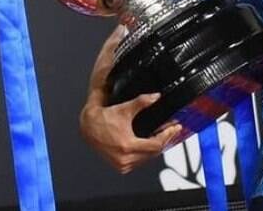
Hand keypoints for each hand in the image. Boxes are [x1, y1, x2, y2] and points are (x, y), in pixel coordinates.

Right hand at [79, 27, 179, 172]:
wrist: (88, 126)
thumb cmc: (102, 118)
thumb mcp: (124, 109)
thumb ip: (141, 102)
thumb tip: (155, 96)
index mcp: (127, 146)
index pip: (156, 144)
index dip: (168, 135)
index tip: (175, 128)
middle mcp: (125, 158)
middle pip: (154, 152)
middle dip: (164, 140)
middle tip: (172, 129)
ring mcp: (122, 164)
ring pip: (147, 158)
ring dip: (156, 147)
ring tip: (163, 135)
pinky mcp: (120, 166)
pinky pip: (139, 161)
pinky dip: (146, 153)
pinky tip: (150, 143)